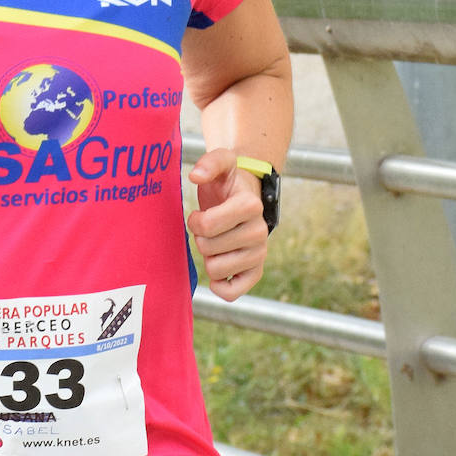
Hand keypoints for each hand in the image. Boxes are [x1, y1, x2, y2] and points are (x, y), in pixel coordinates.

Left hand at [186, 149, 269, 300]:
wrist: (244, 197)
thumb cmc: (227, 182)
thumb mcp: (221, 163)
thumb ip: (209, 162)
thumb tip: (196, 176)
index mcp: (250, 205)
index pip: (206, 225)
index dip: (195, 220)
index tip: (200, 214)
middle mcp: (259, 231)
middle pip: (208, 248)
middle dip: (200, 238)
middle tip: (209, 228)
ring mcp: (259, 254)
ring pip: (216, 270)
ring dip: (208, 257)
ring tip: (216, 242)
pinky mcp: (255, 272)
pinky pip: (233, 293)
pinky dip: (221, 287)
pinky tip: (217, 274)